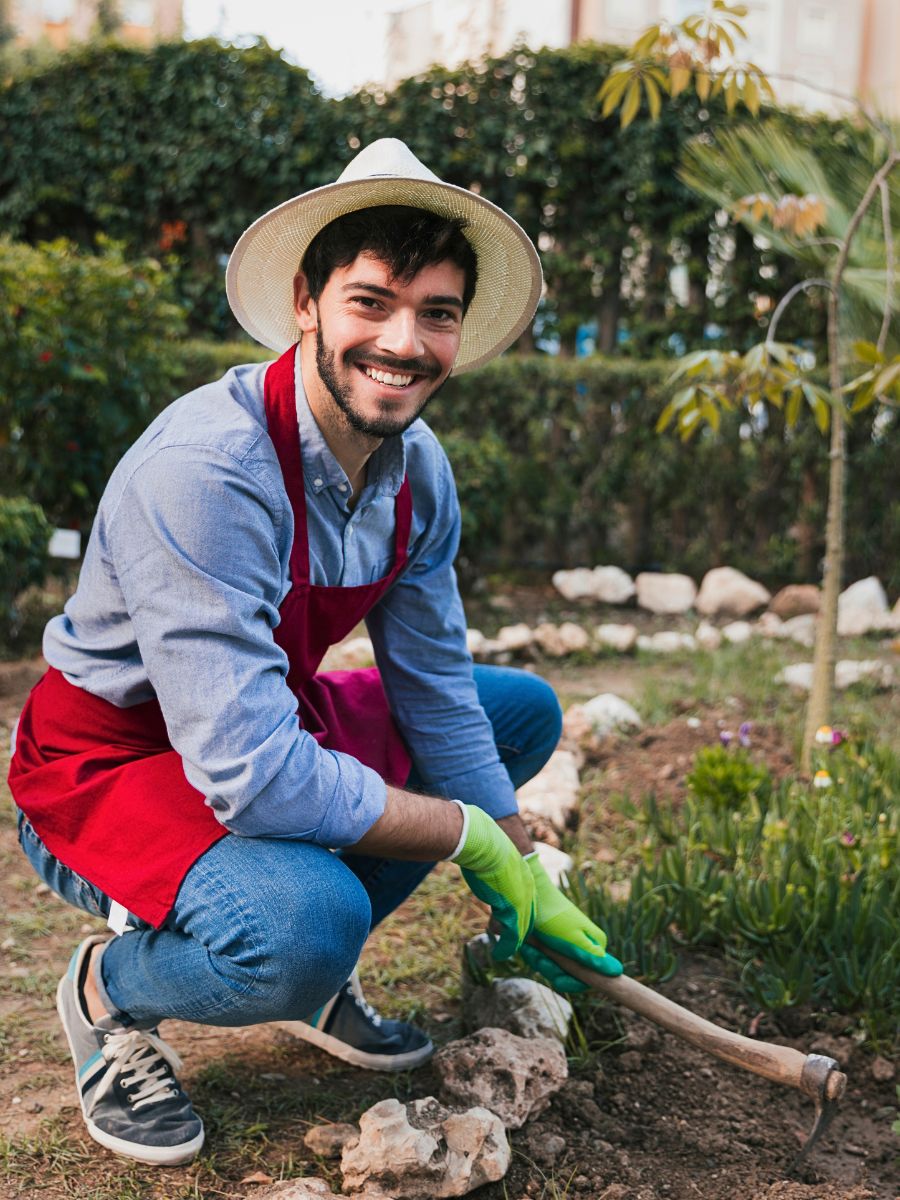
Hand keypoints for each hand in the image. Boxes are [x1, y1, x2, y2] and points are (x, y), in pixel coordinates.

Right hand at [452, 806, 534, 959]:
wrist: (485, 844)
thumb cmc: (483, 845)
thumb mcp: (491, 858)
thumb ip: (491, 867)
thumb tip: (479, 863)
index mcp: (524, 876)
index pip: (528, 903)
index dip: (521, 916)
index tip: (513, 926)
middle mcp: (528, 890)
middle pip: (528, 919)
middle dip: (520, 933)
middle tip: (510, 944)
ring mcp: (522, 901)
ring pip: (521, 930)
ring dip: (511, 944)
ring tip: (503, 952)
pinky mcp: (513, 911)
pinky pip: (512, 936)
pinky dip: (506, 948)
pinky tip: (499, 953)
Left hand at [518, 855, 622, 992]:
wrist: (532, 896)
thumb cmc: (554, 917)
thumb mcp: (573, 939)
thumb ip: (592, 957)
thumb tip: (617, 971)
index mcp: (596, 948)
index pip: (590, 979)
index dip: (573, 981)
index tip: (558, 977)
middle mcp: (585, 949)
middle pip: (570, 976)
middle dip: (552, 969)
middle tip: (541, 956)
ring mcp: (568, 948)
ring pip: (555, 970)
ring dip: (541, 961)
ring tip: (534, 946)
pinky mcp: (553, 946)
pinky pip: (545, 962)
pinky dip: (535, 956)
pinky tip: (530, 946)